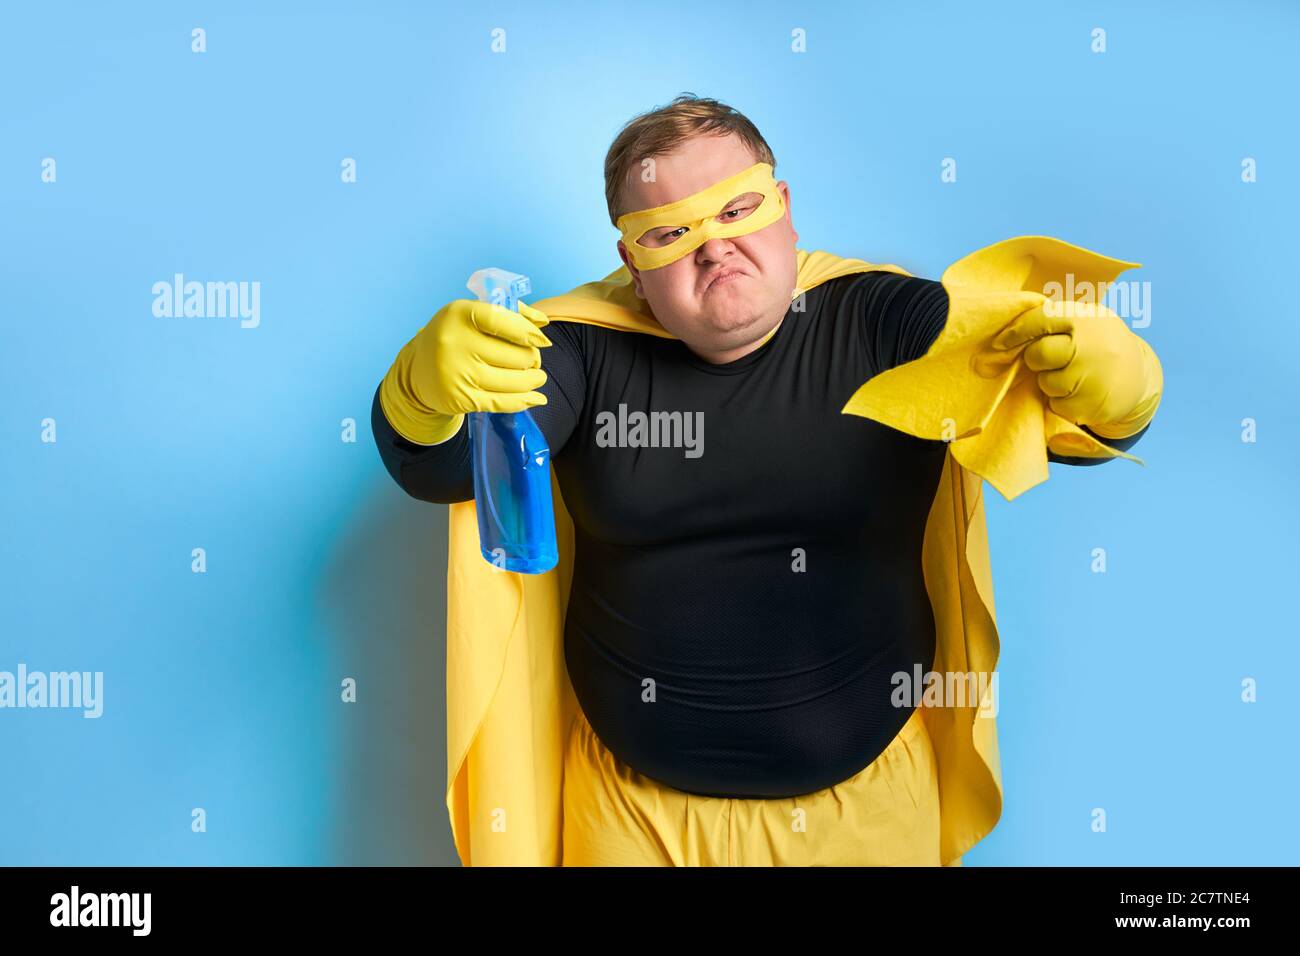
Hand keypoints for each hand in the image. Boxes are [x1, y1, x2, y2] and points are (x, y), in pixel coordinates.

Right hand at [381, 298, 551, 444]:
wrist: (418, 371)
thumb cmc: (455, 337)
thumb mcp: (472, 315)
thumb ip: (510, 312)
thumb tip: (543, 323)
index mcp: (459, 314)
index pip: (503, 320)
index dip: (528, 332)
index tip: (541, 341)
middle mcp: (455, 343)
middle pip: (516, 355)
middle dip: (532, 359)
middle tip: (531, 360)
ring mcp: (458, 373)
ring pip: (515, 381)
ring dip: (533, 379)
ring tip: (536, 377)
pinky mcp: (461, 399)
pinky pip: (503, 402)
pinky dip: (525, 400)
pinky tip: (536, 398)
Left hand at [973, 301, 1158, 434]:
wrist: (1139, 377)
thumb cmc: (1098, 344)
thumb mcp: (1086, 321)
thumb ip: (1054, 321)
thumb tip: (1004, 336)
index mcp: (1086, 319)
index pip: (1040, 320)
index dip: (1016, 332)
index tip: (1000, 343)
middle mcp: (1090, 347)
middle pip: (1038, 355)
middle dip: (1034, 358)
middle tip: (1045, 359)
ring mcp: (1091, 379)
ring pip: (1046, 382)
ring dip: (1050, 381)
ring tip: (1074, 374)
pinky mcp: (1089, 406)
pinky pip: (1056, 404)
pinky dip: (1061, 401)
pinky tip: (1080, 392)